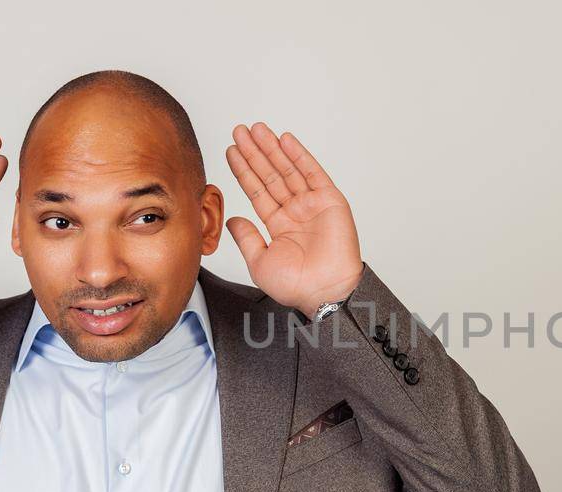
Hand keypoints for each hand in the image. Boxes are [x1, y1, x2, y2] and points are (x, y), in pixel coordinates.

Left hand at [224, 123, 362, 318]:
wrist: (323, 292)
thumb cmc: (296, 286)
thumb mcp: (259, 261)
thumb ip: (246, 237)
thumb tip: (232, 220)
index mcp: (279, 226)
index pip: (257, 191)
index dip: (244, 170)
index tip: (231, 151)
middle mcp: (296, 212)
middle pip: (271, 175)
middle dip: (254, 152)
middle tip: (240, 131)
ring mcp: (313, 205)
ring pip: (288, 169)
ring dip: (272, 148)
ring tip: (256, 129)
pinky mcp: (330, 200)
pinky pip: (312, 172)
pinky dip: (299, 154)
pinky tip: (284, 139)